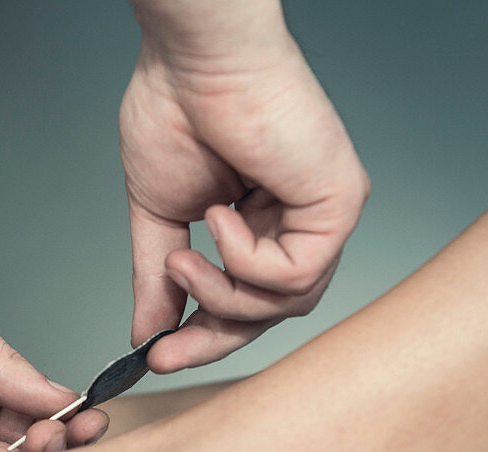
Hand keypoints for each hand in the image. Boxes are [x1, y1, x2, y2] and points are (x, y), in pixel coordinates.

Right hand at [120, 31, 368, 371]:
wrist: (193, 60)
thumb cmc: (178, 110)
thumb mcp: (161, 216)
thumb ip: (158, 279)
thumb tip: (147, 333)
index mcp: (265, 221)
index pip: (247, 300)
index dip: (203, 335)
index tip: (157, 356)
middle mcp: (302, 221)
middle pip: (271, 312)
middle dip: (213, 336)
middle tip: (164, 353)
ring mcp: (326, 215)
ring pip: (286, 304)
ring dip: (222, 294)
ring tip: (183, 258)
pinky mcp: (340, 204)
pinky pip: (295, 275)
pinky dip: (245, 259)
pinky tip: (222, 217)